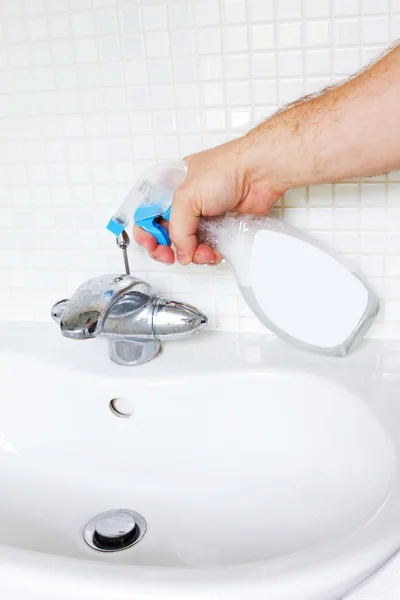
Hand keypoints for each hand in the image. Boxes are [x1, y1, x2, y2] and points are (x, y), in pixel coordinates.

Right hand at [134, 136, 285, 264]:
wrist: (259, 174)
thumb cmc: (227, 169)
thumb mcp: (187, 197)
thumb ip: (178, 229)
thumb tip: (181, 251)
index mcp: (170, 189)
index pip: (148, 215)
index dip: (146, 233)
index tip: (153, 245)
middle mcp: (186, 203)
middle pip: (166, 234)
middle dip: (167, 249)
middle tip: (171, 257)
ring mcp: (203, 216)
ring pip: (188, 245)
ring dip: (193, 254)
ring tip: (202, 252)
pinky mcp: (221, 226)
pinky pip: (208, 248)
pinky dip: (209, 254)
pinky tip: (214, 251)